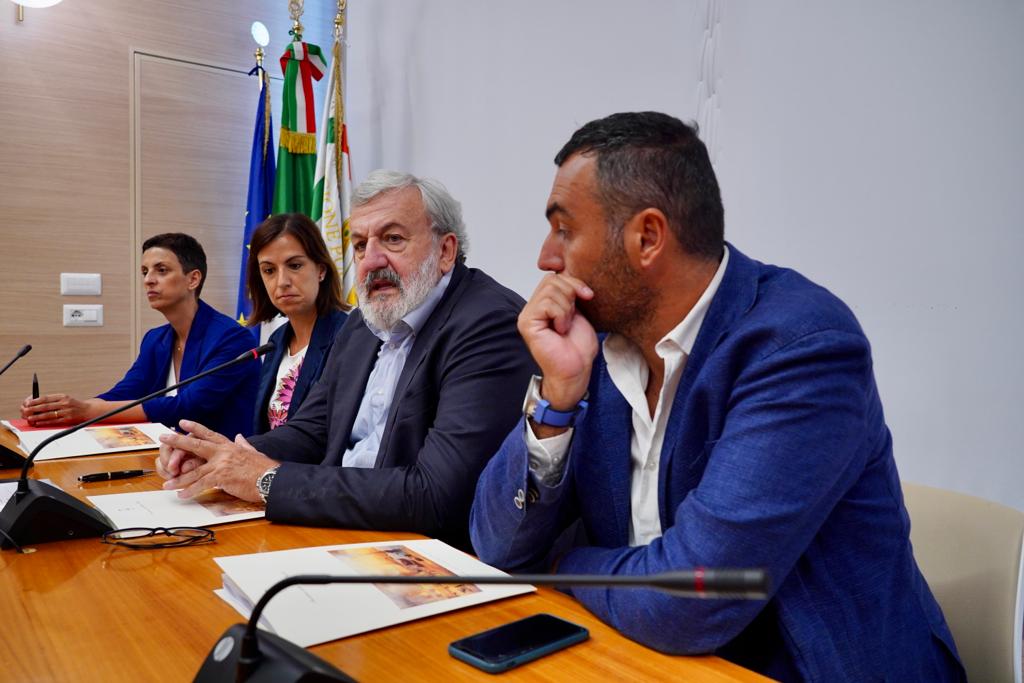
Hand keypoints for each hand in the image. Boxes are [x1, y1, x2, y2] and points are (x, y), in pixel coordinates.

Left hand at [21, 393, 94, 426]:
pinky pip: (54, 421)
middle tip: (25, 411)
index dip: (35, 401)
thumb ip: (53, 401)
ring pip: (49, 414)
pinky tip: (39, 423)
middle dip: (34, 409)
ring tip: (29, 418)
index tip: (27, 403)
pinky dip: (45, 422)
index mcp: (63, 396)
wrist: (88, 410)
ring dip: (37, 417)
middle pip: (46, 406)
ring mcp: (67, 412)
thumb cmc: (73, 405)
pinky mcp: (68, 419)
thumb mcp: (65, 399)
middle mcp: (65, 403)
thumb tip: (36, 404)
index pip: (46, 398)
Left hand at [158, 420, 278, 502]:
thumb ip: (244, 444)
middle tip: (164, 437)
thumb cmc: (264, 469)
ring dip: (178, 478)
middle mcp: (223, 452)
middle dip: (178, 441)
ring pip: (194, 470)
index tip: (183, 422)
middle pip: (196, 445)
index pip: (209, 434)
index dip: (195, 427)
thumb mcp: (253, 452)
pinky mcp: (222, 477)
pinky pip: (201, 484)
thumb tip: (239, 437)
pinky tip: (182, 495)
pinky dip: (190, 490)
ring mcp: (221, 464)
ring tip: (166, 483)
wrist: (272, 479)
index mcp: (230, 446)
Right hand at [517, 273, 599, 409]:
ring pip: (551, 290)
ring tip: (566, 326)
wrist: (576, 371)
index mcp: (544, 303)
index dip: (574, 282)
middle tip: (574, 316)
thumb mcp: (579, 311)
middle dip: (572, 293)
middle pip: (552, 279)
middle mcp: (532, 307)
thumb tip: (569, 271)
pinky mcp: (527, 323)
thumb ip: (571, 292)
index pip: (555, 276)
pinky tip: (560, 330)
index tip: (588, 296)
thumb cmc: (577, 348)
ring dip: (567, 308)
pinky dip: (561, 315)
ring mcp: (527, 315)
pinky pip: (547, 304)